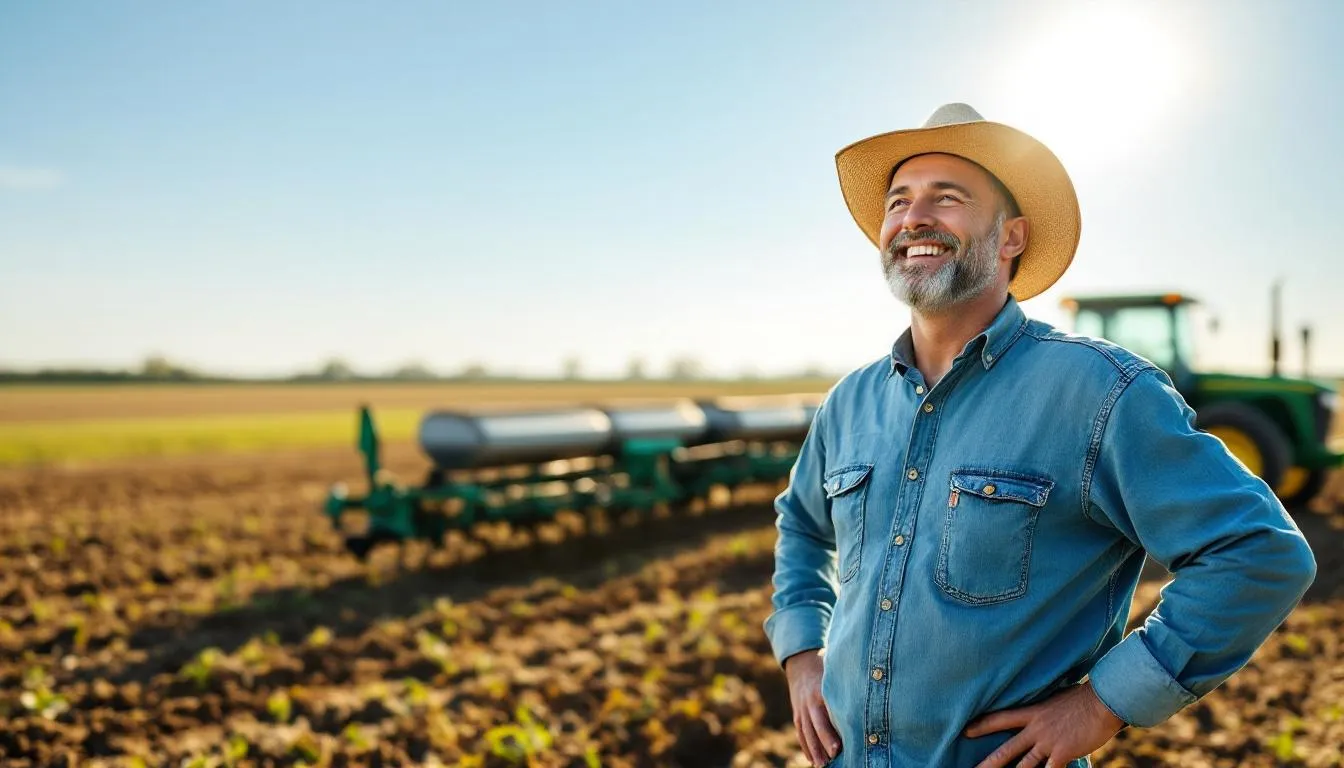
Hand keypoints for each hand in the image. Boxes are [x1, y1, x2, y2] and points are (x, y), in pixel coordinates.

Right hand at [784, 649, 840, 766]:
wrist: (801, 665)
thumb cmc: (827, 671)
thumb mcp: (836, 675)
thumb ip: (848, 688)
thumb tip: (871, 700)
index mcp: (821, 691)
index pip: (827, 712)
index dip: (832, 729)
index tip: (840, 745)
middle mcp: (810, 701)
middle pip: (815, 725)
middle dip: (823, 742)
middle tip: (832, 758)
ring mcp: (801, 708)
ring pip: (806, 732)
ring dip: (813, 749)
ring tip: (821, 765)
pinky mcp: (797, 714)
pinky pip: (800, 732)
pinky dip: (805, 746)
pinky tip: (811, 759)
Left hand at [964, 680, 1124, 767]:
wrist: (1102, 700)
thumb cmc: (1083, 697)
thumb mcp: (1057, 698)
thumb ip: (1046, 708)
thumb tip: (1044, 709)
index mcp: (1033, 712)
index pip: (1001, 718)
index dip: (982, 725)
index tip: (966, 731)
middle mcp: (1037, 729)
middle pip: (1007, 749)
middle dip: (988, 763)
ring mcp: (1049, 743)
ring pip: (1023, 766)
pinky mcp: (1063, 753)